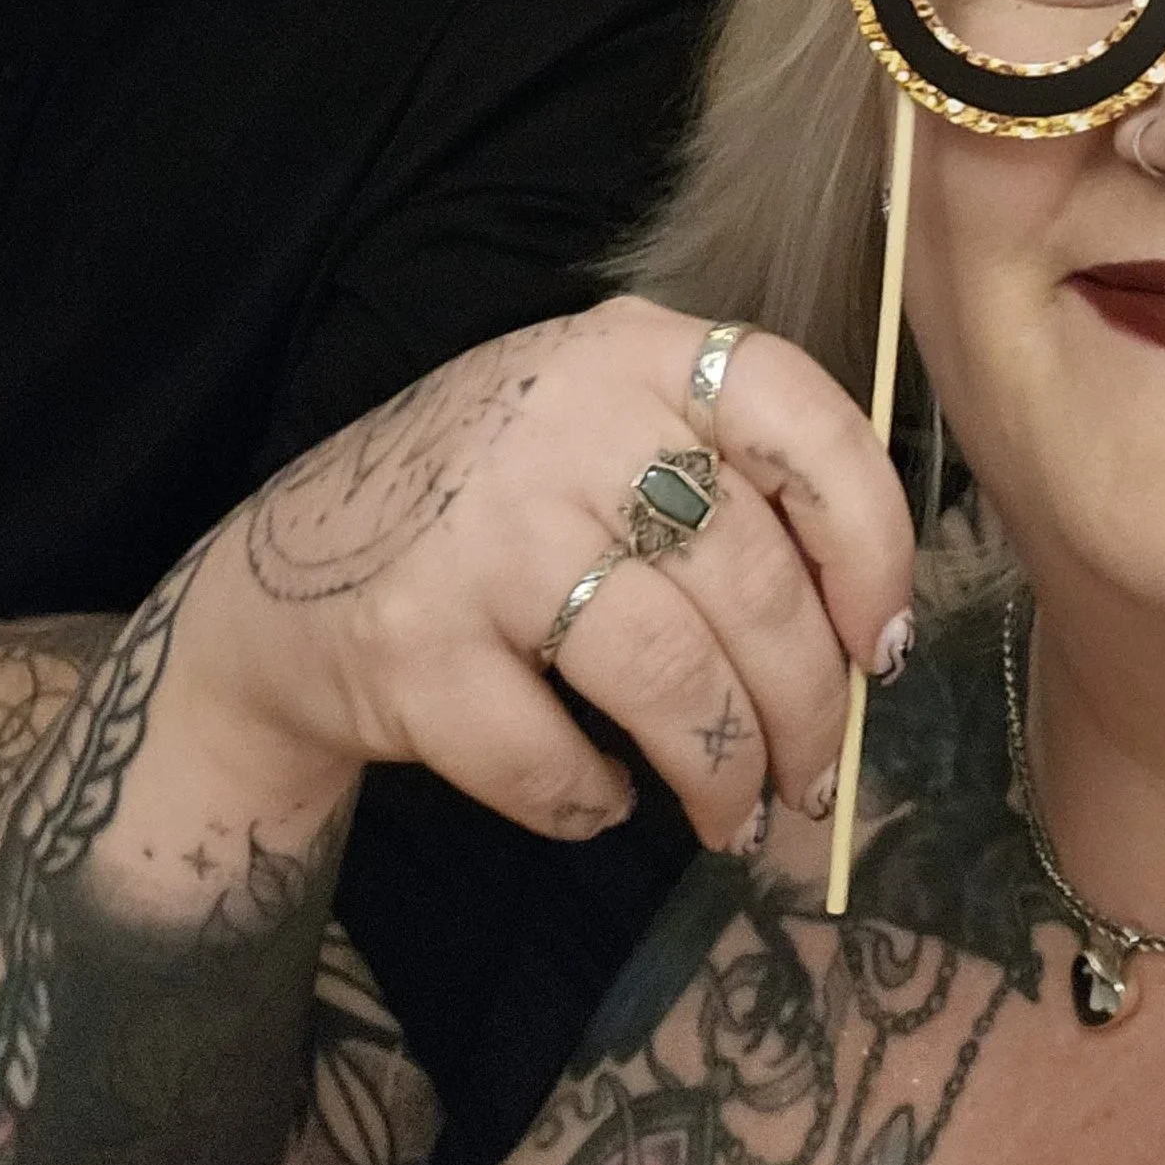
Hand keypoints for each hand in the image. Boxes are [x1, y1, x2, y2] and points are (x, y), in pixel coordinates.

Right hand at [153, 300, 917, 857]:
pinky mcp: (414, 645)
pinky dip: (593, 803)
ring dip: (722, 771)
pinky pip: (553, 760)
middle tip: (813, 778)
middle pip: (748, 579)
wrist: (283, 577)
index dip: (870, 542)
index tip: (881, 645)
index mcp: (630, 351)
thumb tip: (866, 643)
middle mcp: (560, 418)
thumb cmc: (497, 511)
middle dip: (806, 707)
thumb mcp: (605, 432)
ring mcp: (482, 530)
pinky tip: (597, 795)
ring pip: (670, 676)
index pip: (800, 417)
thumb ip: (726, 489)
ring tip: (729, 812)